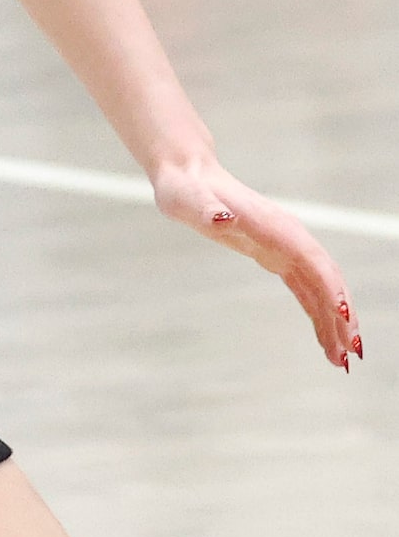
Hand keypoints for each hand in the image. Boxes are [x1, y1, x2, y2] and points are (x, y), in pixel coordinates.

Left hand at [152, 156, 362, 368]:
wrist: (188, 176)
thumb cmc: (185, 189)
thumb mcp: (187, 200)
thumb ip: (205, 209)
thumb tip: (221, 219)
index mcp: (274, 226)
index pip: (312, 260)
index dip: (331, 287)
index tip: (345, 316)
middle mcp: (289, 237)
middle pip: (327, 279)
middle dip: (342, 316)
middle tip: (350, 354)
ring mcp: (287, 247)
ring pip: (322, 288)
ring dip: (335, 323)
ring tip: (341, 360)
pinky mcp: (278, 256)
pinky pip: (307, 289)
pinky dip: (319, 314)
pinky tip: (325, 340)